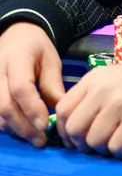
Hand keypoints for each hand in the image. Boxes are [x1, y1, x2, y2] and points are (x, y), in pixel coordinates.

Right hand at [0, 22, 65, 146]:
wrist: (15, 34)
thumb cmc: (35, 47)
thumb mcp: (50, 59)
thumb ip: (53, 84)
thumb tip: (62, 112)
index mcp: (17, 59)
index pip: (21, 87)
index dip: (32, 108)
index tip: (46, 125)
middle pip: (5, 106)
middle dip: (23, 127)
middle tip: (41, 141)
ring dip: (15, 129)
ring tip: (34, 138)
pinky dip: (7, 126)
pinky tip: (22, 130)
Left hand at [55, 53, 121, 155]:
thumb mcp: (112, 79)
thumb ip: (92, 97)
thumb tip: (73, 128)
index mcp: (93, 79)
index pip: (62, 109)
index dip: (64, 131)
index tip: (74, 140)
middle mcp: (102, 91)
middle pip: (74, 129)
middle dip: (82, 144)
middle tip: (96, 145)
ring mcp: (119, 106)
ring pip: (94, 142)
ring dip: (104, 149)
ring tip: (117, 142)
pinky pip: (116, 148)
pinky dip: (121, 153)